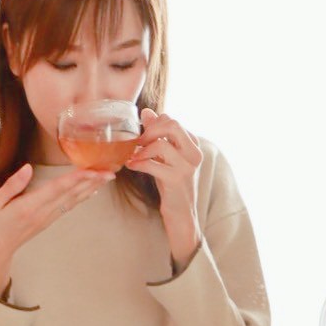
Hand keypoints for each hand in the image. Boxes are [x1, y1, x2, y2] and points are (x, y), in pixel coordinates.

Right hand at [0, 163, 112, 297]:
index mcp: (28, 207)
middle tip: (110, 170)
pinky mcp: (47, 221)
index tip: (92, 170)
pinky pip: (68, 206)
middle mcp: (42, 213)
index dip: (76, 178)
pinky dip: (81, 196)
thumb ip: (12, 185)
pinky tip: (91, 190)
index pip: (57, 189)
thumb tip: (27, 168)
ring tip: (106, 176)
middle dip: (91, 181)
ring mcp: (47, 218)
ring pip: (73, 200)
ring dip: (91, 187)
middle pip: (71, 193)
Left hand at [125, 108, 201, 267]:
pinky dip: (138, 163)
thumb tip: (147, 112)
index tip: (142, 135)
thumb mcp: (165, 156)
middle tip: (138, 142)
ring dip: (141, 149)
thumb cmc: (171, 182)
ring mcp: (187, 167)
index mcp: (193, 144)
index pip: (172, 120)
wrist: (181, 213)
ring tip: (133, 156)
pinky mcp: (176, 180)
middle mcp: (194, 153)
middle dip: (150, 130)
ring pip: (160, 144)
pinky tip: (131, 165)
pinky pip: (152, 164)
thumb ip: (157, 134)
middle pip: (172, 124)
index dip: (153, 124)